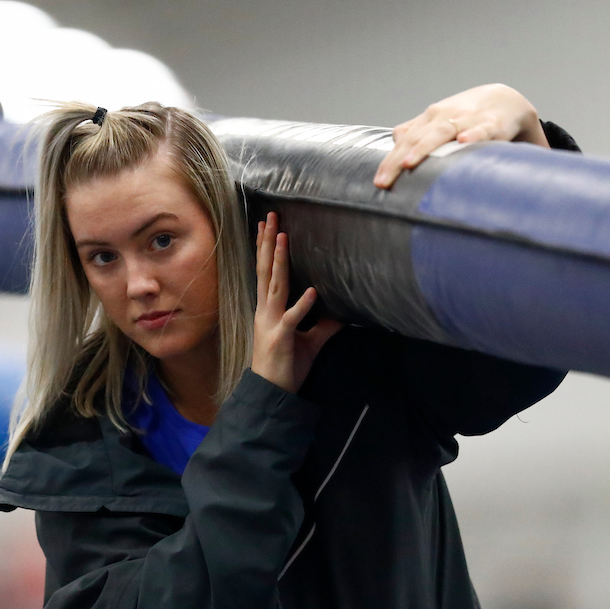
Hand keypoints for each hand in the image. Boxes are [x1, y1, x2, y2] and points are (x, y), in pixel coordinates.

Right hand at [251, 213, 341, 392]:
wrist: (273, 391)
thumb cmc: (287, 365)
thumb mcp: (311, 341)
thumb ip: (324, 324)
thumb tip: (344, 313)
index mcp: (269, 309)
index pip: (265, 272)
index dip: (265, 249)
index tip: (265, 226)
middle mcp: (266, 310)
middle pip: (265, 270)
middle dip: (266, 243)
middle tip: (269, 217)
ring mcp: (271, 322)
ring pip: (274, 286)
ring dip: (278, 262)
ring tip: (281, 238)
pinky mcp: (281, 337)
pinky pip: (293, 318)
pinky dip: (302, 305)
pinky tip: (313, 291)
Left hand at [374, 83, 548, 188]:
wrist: (506, 100)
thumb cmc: (465, 117)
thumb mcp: (438, 123)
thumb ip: (416, 132)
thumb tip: (395, 142)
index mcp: (429, 119)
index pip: (404, 141)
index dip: (390, 161)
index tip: (378, 182)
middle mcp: (443, 117)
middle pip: (416, 139)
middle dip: (397, 160)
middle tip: (384, 181)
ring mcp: (466, 119)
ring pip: (442, 132)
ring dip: (424, 147)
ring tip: (408, 163)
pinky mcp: (492, 123)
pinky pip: (481, 129)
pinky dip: (473, 134)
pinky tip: (464, 141)